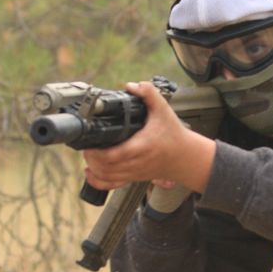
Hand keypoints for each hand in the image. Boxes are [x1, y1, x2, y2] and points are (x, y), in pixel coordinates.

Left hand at [81, 81, 215, 193]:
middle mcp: (136, 162)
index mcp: (141, 146)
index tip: (90, 142)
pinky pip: (112, 185)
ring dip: (93, 167)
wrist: (185, 157)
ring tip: (89, 154)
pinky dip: (98, 181)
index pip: (114, 155)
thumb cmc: (174, 135)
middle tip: (87, 145)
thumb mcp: (164, 110)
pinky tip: (91, 172)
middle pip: (105, 167)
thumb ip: (149, 94)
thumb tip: (132, 86)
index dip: (97, 152)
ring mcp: (133, 172)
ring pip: (106, 177)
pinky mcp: (133, 177)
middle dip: (91, 157)